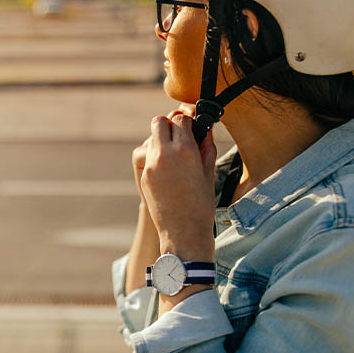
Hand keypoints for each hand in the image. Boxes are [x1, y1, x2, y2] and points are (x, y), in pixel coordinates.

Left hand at [140, 113, 216, 262]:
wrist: (183, 233)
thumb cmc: (202, 206)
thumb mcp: (209, 174)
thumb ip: (207, 149)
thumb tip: (206, 134)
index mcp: (185, 151)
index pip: (180, 119)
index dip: (187, 122)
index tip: (192, 128)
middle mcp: (165, 154)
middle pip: (159, 123)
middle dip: (170, 126)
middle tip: (180, 137)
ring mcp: (151, 166)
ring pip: (151, 139)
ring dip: (161, 141)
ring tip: (175, 155)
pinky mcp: (144, 177)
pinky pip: (148, 156)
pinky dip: (156, 157)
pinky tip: (169, 170)